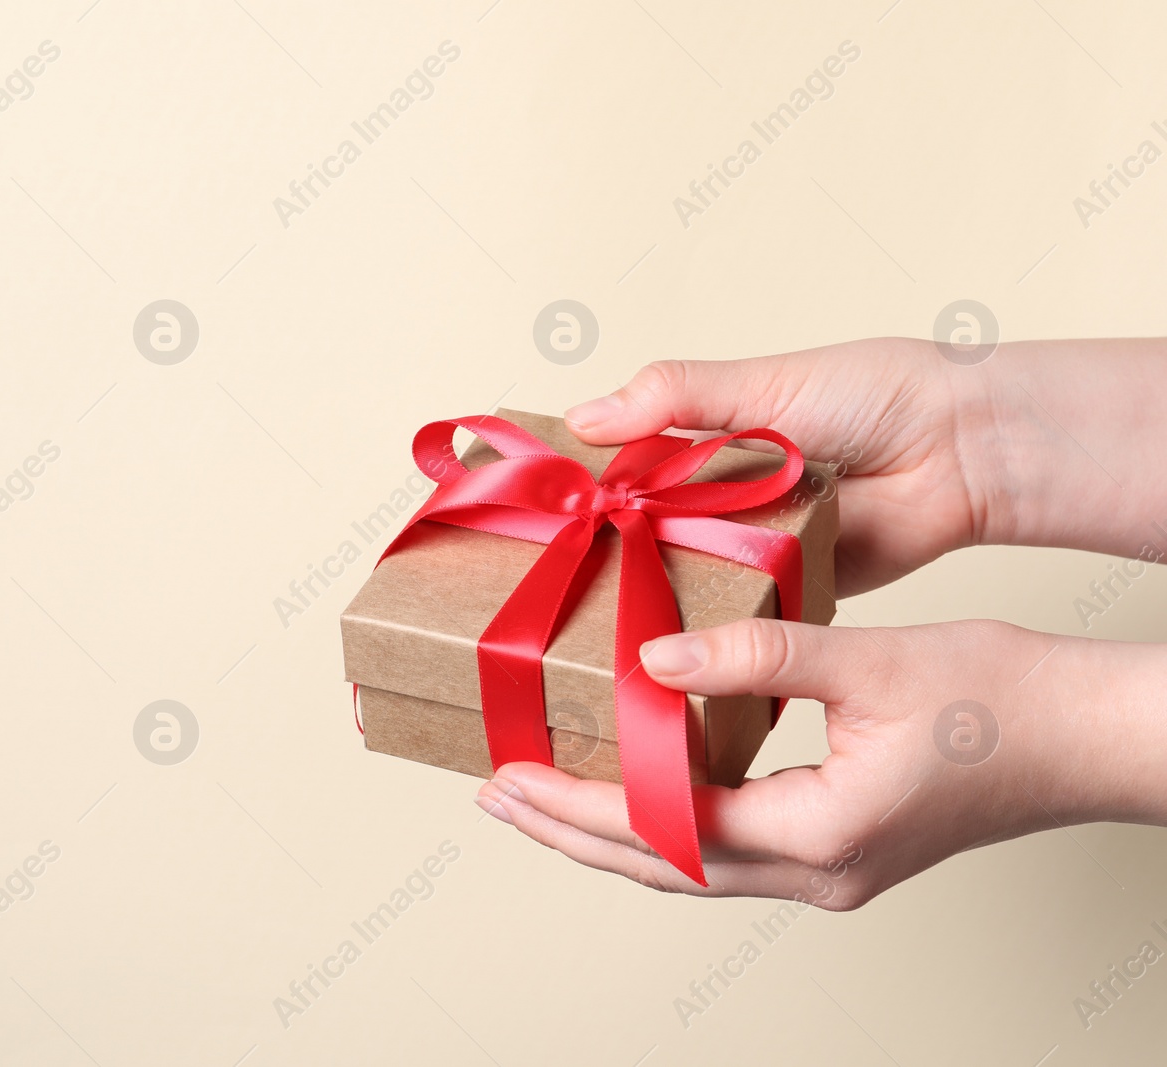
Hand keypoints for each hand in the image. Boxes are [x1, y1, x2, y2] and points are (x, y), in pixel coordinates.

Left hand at [473, 617, 1166, 906]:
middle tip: (496, 797)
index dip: (577, 802)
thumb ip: (756, 653)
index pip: (661, 828)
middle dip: (571, 830)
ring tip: (543, 801)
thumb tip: (656, 656)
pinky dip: (665, 829)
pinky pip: (726, 853)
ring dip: (611, 834)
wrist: (1088, 737)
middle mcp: (817, 874)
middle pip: (660, 866)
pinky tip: (636, 796)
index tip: (511, 774)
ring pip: (691, 867)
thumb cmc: (1002, 699)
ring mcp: (830, 874)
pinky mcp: (840, 854)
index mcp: (818, 834)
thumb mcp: (869, 661)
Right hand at [563, 338, 987, 596]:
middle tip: (553, 577)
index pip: (620, 470)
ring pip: (685, 578)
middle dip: (606, 553)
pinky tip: (668, 638)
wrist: (959, 451)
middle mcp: (718, 498)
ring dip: (654, 592)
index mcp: (703, 442)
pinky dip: (715, 623)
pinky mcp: (788, 590)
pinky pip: (740, 612)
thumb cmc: (869, 395)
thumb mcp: (760, 383)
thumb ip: (673, 397)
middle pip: (641, 534)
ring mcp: (751, 547)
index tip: (531, 515)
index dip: (579, 492)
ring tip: (599, 616)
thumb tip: (583, 417)